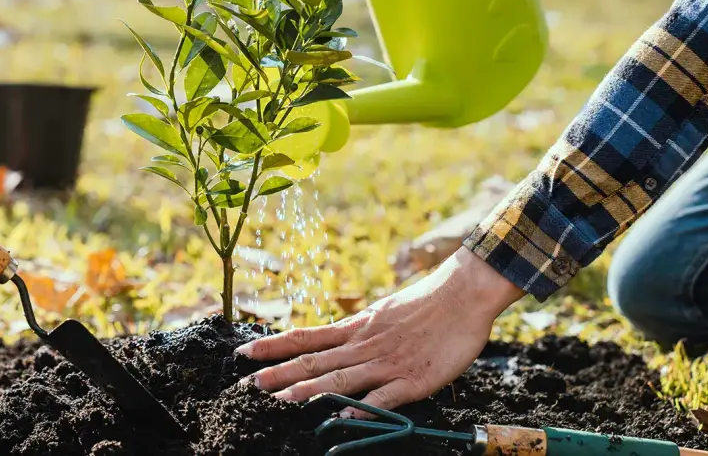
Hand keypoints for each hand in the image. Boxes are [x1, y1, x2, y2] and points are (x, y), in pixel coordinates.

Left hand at [235, 248, 523, 412]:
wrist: (463, 293)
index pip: (306, 337)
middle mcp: (365, 344)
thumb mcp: (382, 313)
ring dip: (310, 390)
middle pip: (316, 360)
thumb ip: (359, 331)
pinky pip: (384, 396)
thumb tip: (333, 342)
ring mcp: (388, 362)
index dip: (273, 346)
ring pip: (342, 378)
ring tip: (282, 400)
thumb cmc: (426, 303)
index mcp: (357, 328)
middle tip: (249, 383)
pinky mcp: (414, 379)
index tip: (243, 353)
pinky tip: (343, 415)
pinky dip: (363, 406)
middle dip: (280, 373)